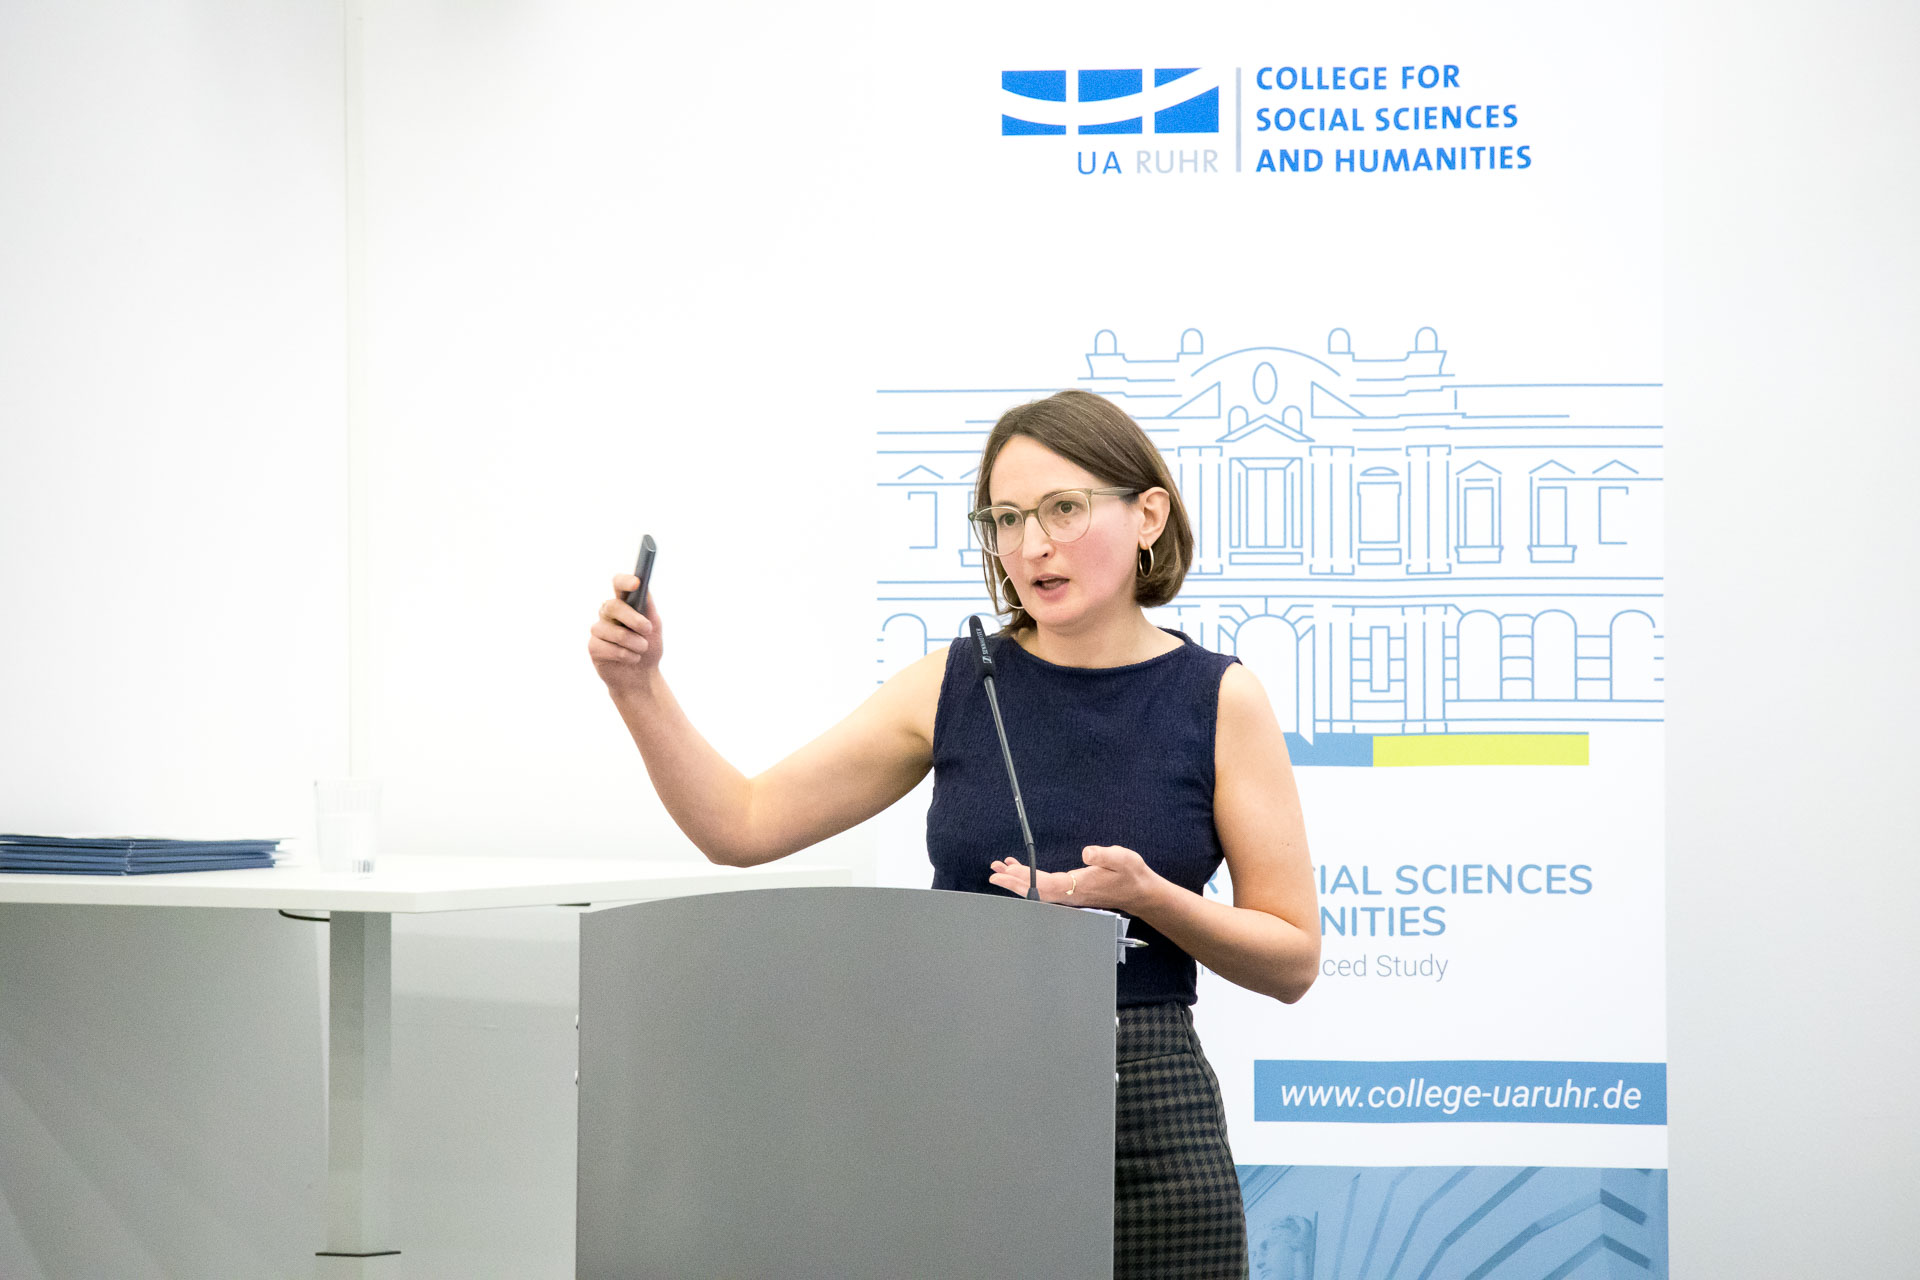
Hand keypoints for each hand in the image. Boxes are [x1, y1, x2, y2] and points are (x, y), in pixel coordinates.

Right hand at [588, 573, 663, 693]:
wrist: (642, 676)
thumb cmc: (648, 647)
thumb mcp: (654, 626)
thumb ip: (648, 606)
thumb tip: (643, 588)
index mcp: (623, 603)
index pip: (618, 584)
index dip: (625, 581)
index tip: (637, 583)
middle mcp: (607, 613)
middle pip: (614, 606)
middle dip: (635, 620)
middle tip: (648, 630)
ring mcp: (598, 630)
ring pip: (616, 632)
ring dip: (636, 644)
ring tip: (641, 649)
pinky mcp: (593, 647)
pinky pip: (611, 649)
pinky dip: (628, 656)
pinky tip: (631, 659)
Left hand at [988, 844, 1156, 912]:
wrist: (1140, 891)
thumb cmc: (1131, 874)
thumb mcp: (1122, 858)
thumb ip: (1104, 854)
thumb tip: (1086, 852)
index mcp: (1078, 886)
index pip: (1044, 884)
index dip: (1023, 878)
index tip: (1006, 872)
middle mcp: (1070, 894)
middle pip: (1034, 890)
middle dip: (1012, 881)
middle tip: (993, 871)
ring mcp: (1070, 894)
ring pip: (1037, 890)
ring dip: (1018, 880)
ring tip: (1000, 868)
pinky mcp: (1071, 891)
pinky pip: (1044, 887)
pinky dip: (1029, 879)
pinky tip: (1021, 870)